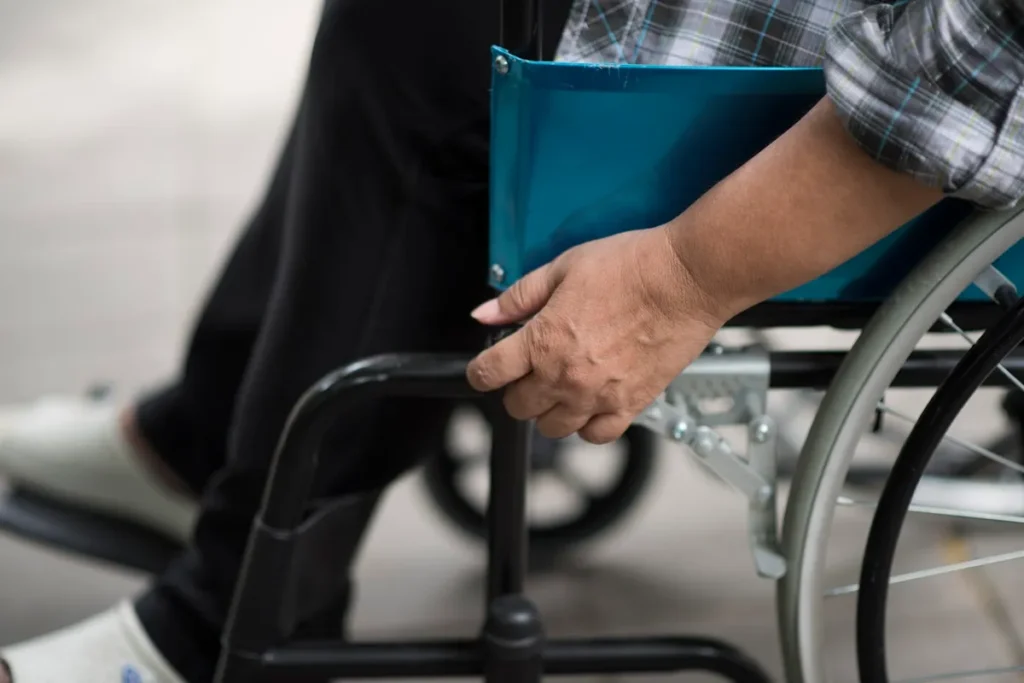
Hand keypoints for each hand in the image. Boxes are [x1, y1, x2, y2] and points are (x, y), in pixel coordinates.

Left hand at [466, 226, 725, 443]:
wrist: (685, 278)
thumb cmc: (631, 266)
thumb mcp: (562, 268)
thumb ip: (518, 297)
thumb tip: (485, 314)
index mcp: (543, 341)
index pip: (488, 373)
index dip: (481, 370)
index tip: (488, 367)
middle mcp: (565, 376)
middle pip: (518, 407)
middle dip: (516, 389)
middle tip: (530, 369)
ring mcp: (597, 396)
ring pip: (552, 428)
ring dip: (549, 410)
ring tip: (562, 385)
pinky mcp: (630, 405)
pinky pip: (596, 435)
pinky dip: (587, 426)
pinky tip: (590, 403)